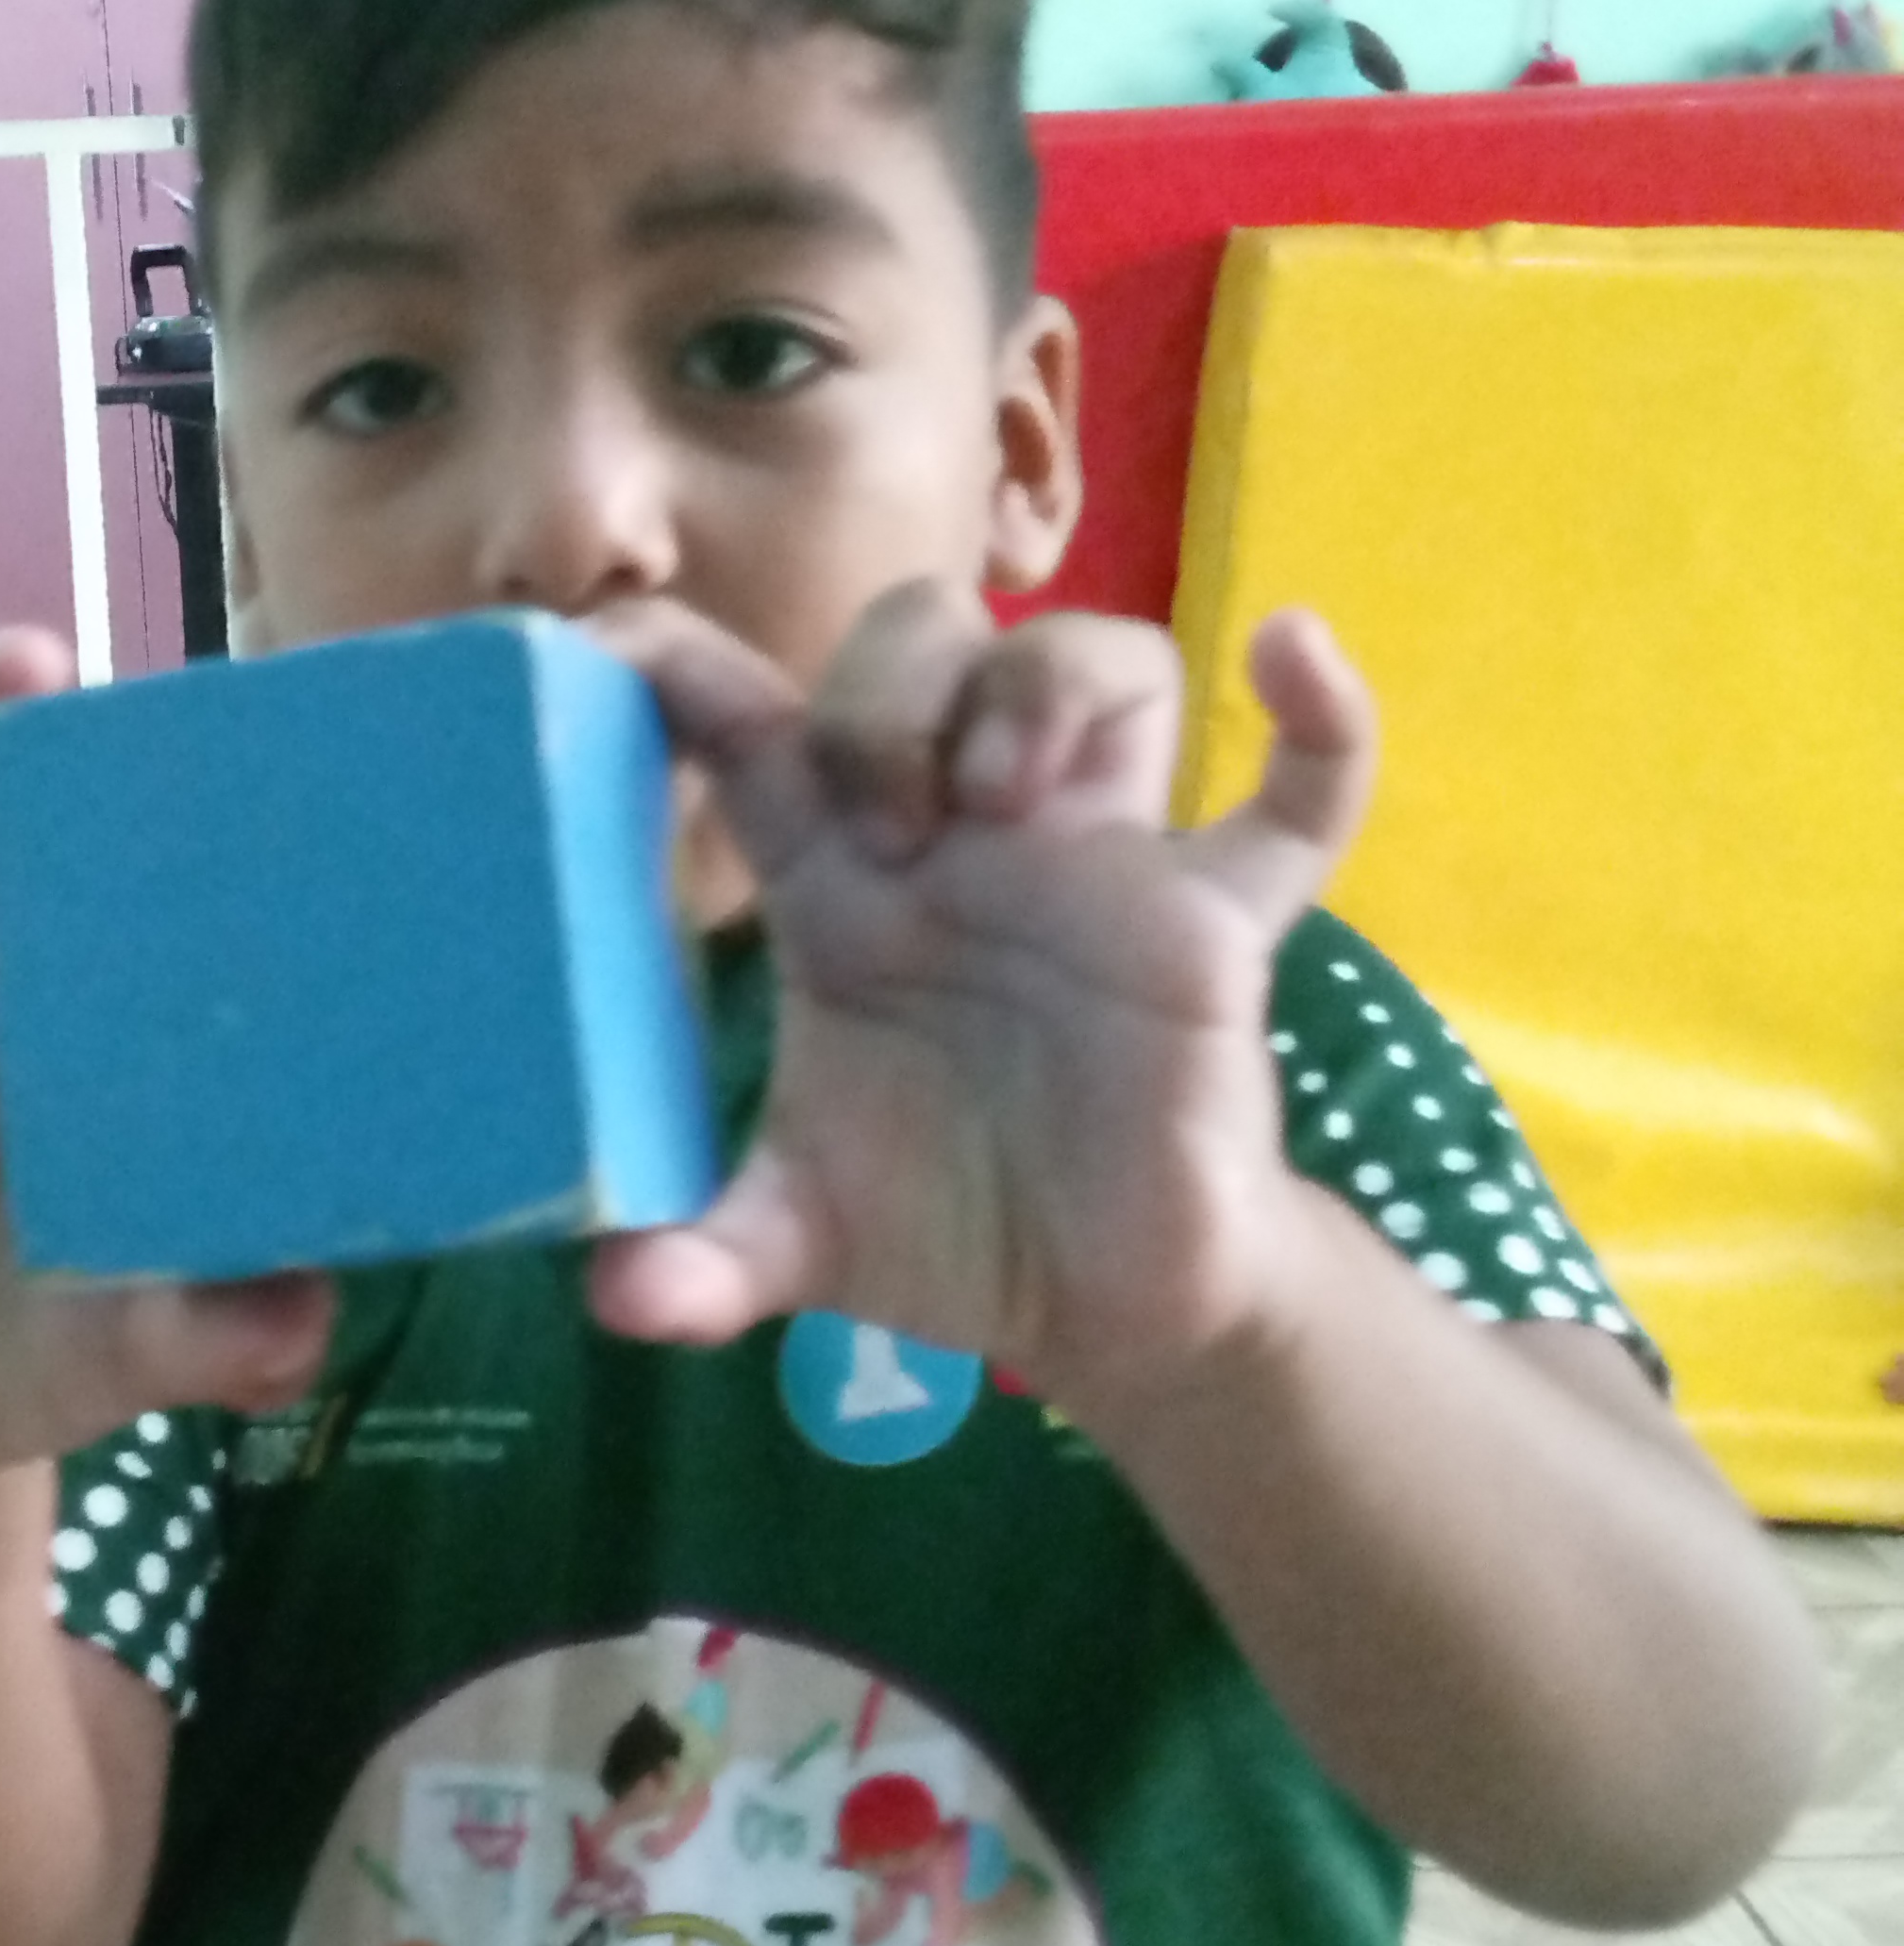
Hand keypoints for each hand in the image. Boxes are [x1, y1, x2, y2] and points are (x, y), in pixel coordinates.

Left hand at [583, 588, 1376, 1407]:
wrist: (1095, 1306)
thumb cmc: (941, 1222)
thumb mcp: (802, 1241)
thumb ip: (708, 1256)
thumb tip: (622, 1300)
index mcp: (838, 885)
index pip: (754, 727)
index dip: (684, 665)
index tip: (621, 645)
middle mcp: (962, 840)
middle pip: (929, 639)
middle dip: (890, 685)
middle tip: (886, 815)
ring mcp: (1098, 866)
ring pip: (1105, 664)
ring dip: (1045, 681)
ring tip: (1002, 794)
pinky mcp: (1214, 924)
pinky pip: (1303, 800)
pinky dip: (1324, 722)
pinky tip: (1294, 648)